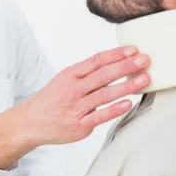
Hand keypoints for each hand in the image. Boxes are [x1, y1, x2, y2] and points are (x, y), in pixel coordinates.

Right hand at [19, 46, 149, 146]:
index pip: (97, 60)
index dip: (116, 54)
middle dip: (126, 66)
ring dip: (127, 86)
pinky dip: (115, 109)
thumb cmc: (52, 99)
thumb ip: (87, 73)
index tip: (133, 49)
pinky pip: (100, 116)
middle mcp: (74, 89)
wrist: (31, 122)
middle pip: (104, 75)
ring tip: (145, 79)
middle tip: (145, 60)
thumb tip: (115, 63)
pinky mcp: (80, 125)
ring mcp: (77, 108)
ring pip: (105, 95)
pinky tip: (128, 103)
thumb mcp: (65, 79)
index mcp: (71, 74)